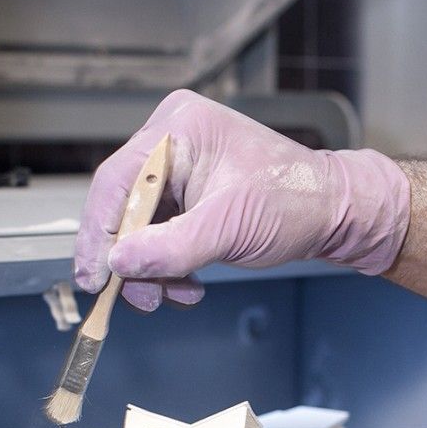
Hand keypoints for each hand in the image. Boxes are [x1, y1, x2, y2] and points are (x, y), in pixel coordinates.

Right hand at [74, 89, 410, 310]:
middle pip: (125, 207)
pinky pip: (161, 235)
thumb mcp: (230, 228)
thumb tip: (119, 262)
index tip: (93, 276)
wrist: (334, 214)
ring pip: (141, 228)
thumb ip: (171, 248)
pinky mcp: (190, 197)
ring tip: (174, 295)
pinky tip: (186, 285)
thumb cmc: (295, 203)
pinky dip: (169, 266)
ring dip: (153, 269)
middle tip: (138, 298)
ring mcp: (180, 170)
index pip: (117, 181)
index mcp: (178, 129)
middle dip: (132, 259)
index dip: (100, 232)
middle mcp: (172, 142)